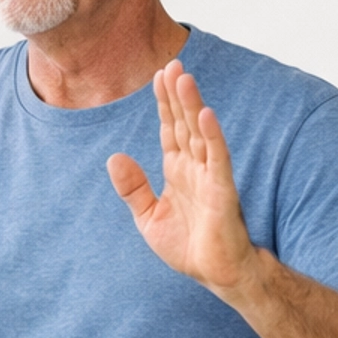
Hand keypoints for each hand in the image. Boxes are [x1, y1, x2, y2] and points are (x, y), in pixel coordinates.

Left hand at [107, 62, 258, 297]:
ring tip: (184, 77)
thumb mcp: (148, 218)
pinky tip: (204, 115)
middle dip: (177, 95)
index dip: (164, 104)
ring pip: (200, 133)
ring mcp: (210, 177)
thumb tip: (114, 158)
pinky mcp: (222, 191)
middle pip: (184, 123)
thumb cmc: (187, 247)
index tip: (159, 75)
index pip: (170, 129)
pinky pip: (217, 158)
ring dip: (192, 105)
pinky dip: (211, 136)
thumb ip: (132, 188)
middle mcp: (194, 168)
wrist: (214, 274)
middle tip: (172, 63)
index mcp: (177, 171)